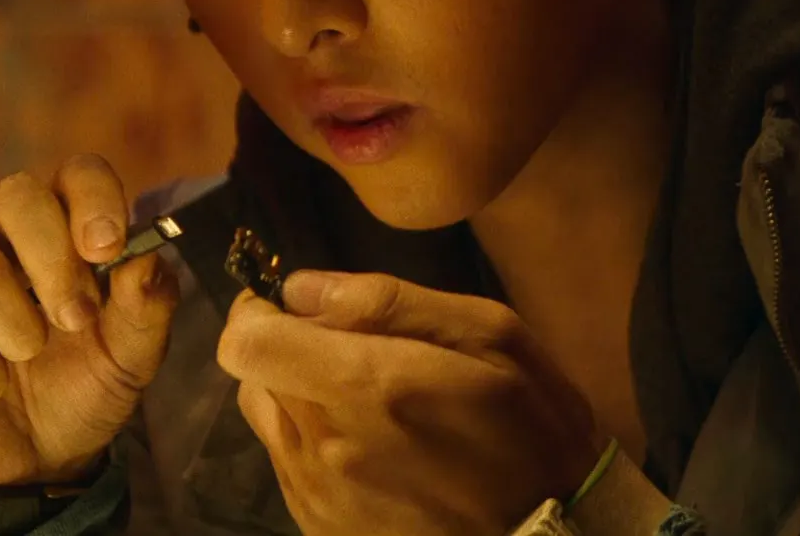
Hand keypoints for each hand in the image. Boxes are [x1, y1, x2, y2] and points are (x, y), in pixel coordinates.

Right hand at [0, 154, 179, 487]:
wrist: (30, 453)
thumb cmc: (81, 384)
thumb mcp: (131, 352)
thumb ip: (147, 304)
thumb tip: (147, 259)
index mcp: (59, 219)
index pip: (77, 173)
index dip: (94, 202)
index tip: (108, 251)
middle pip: (16, 195)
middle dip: (55, 264)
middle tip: (75, 321)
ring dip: (16, 326)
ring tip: (27, 357)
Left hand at [217, 272, 601, 535]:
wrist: (553, 535)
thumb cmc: (534, 428)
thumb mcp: (494, 337)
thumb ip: (391, 303)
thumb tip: (303, 288)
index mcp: (367, 388)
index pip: (246, 342)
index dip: (261, 312)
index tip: (300, 308)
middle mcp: (325, 446)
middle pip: (253, 376)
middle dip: (292, 350)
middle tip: (356, 353)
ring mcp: (318, 496)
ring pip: (267, 419)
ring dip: (300, 397)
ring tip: (366, 403)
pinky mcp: (320, 528)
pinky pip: (289, 466)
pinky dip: (315, 444)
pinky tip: (376, 450)